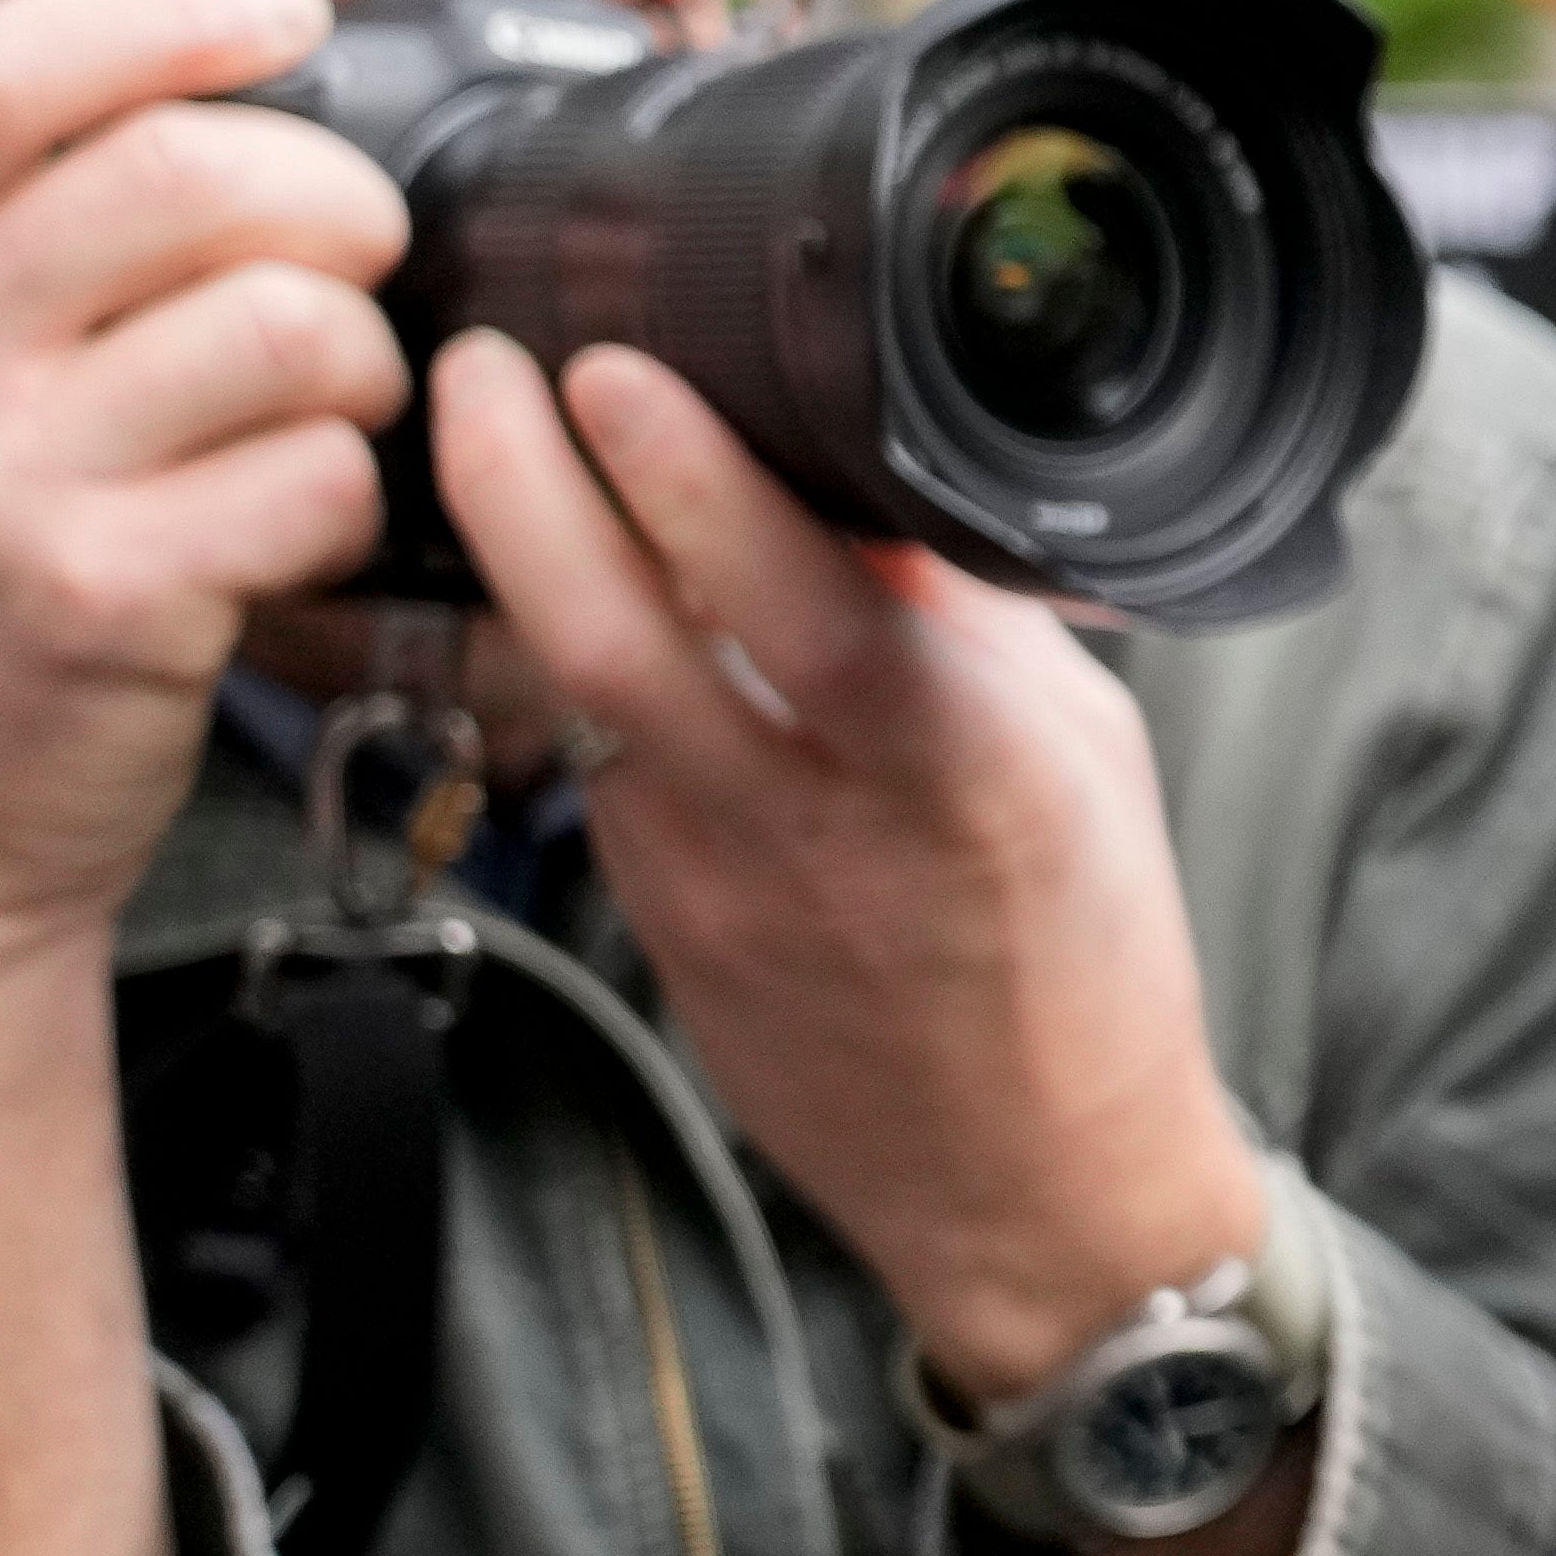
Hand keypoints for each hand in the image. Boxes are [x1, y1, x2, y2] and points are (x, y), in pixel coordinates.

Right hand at [0, 0, 401, 957]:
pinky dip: (354, 489)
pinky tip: (303, 522)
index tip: (283, 8)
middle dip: (326, 195)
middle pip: (177, 175)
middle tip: (357, 250)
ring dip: (362, 352)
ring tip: (333, 400)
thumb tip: (72, 40)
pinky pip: (314, 474)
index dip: (164, 12)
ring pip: (279, 320)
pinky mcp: (97, 600)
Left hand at [432, 341, 1262, 1401]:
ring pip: (578, 692)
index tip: (611, 370)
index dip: (688, 481)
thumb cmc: (1082, 959)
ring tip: (499, 448)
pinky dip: (587, 672)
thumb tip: (875, 477)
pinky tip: (592, 612)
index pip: (796, 602)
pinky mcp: (655, 922)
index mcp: (958, 768)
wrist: (1030, 1185)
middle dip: (515, 486)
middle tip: (473, 370)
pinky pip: (599, 765)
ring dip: (529, 563)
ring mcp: (710, 882)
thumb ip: (967, 620)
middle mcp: (814, 822)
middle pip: (613, 640)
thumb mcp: (1079, 753)